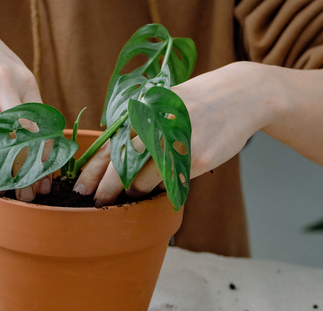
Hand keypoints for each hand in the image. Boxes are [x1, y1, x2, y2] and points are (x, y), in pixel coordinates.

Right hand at [0, 9, 47, 200]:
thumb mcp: (9, 74)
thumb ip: (24, 104)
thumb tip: (40, 141)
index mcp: (24, 81)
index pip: (40, 125)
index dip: (44, 157)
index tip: (46, 182)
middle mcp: (4, 81)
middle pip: (20, 134)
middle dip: (25, 168)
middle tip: (26, 194)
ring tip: (1, 187)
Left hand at [74, 62, 272, 205]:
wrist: (241, 95)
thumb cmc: (196, 102)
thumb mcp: (163, 104)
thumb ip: (140, 126)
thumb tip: (112, 156)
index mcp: (145, 112)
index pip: (111, 145)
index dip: (93, 170)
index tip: (81, 187)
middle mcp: (159, 128)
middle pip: (123, 167)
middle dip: (107, 190)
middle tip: (97, 203)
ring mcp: (178, 145)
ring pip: (146, 181)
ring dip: (135, 193)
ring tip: (131, 196)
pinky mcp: (198, 159)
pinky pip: (170, 183)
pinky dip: (161, 189)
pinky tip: (157, 190)